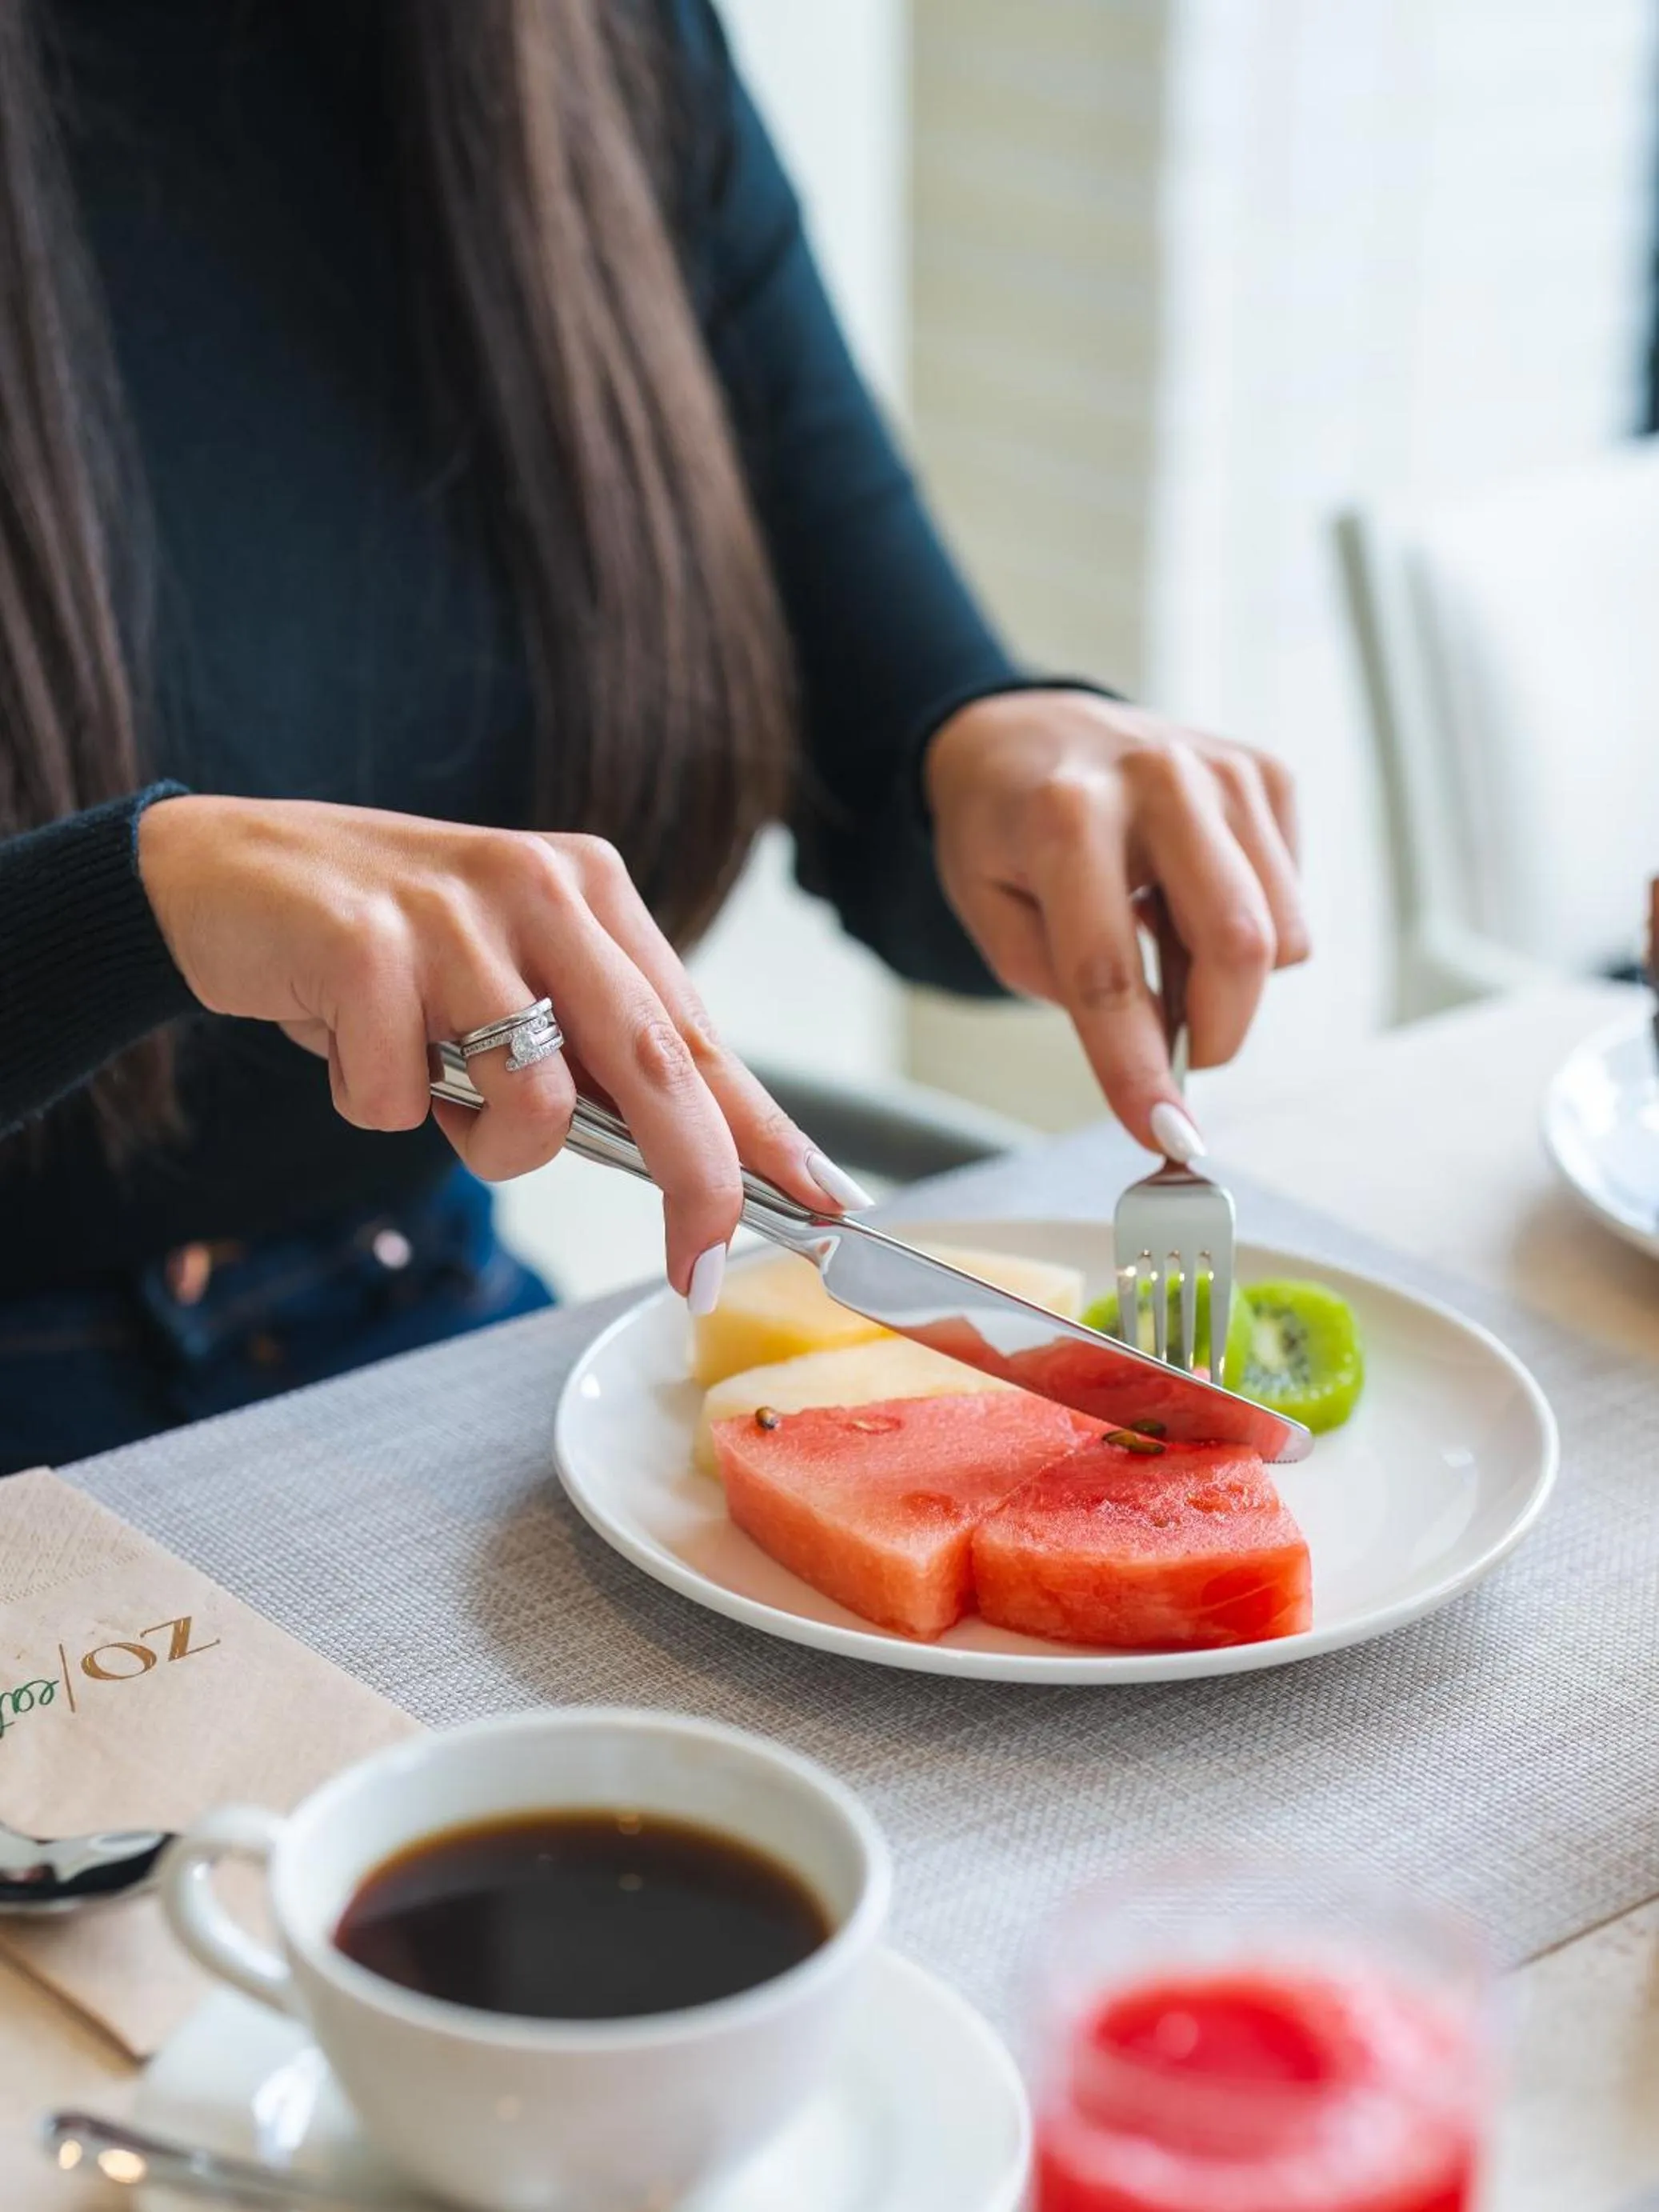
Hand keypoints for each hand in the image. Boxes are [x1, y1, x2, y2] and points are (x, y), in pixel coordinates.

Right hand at [137, 796, 871, 1301]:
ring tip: (424, 1077)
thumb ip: (589, 1051)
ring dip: (479, 1140)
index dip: (765, 1131)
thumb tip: (694, 1166)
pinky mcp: (366, 944)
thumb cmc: (385, 951)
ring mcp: (455, 911)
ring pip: (532, 1103)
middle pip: (658, 1065)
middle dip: (694, 1183)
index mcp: (593, 893)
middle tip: (699, 1269)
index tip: (825, 1203)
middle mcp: (543, 887)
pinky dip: (373, 1102)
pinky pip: (402, 1100)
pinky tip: (346, 1043)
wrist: (223, 875)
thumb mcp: (508, 978)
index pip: (701, 1033)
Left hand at [924, 691, 1307, 1149]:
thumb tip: (1162, 1057)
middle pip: (1235, 946)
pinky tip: (1189, 897)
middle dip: (1217, 1032)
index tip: (1163, 1134)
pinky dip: (1248, 927)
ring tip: (1163, 946)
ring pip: (1280, 935)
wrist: (1027, 732)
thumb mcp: (993, 915)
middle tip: (1178, 1057)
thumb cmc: (1004, 832)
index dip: (1137, 1067)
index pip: (1110, 972)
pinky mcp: (1266, 774)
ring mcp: (1223, 770)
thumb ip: (1066, 987)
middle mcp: (1157, 781)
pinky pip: (1292, 900)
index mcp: (1066, 817)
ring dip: (1228, 980)